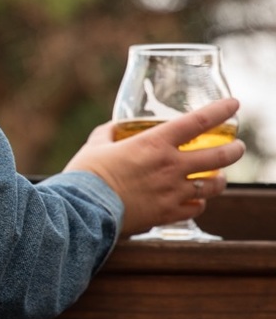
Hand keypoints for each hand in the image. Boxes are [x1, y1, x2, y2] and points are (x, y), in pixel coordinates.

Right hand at [64, 98, 244, 236]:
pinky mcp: (168, 214)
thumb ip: (109, 133)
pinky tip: (194, 199)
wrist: (83, 209)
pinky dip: (198, 202)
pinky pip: (196, 208)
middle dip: (233, 150)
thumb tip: (114, 128)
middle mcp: (170, 166)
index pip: (197, 121)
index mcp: (153, 144)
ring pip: (213, 186)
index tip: (233, 104)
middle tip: (237, 147)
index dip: (220, 111)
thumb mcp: (95, 145)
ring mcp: (172, 192)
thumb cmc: (86, 174)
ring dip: (220, 179)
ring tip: (219, 177)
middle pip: (218, 156)